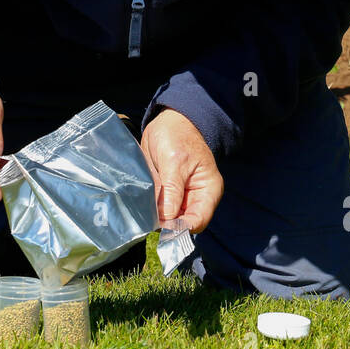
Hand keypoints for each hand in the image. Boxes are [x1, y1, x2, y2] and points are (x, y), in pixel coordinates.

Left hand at [140, 109, 224, 233]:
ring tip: (142, 214)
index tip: (158, 227)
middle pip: (183, 224)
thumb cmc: (178, 135)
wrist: (171, 120)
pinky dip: (152, 210)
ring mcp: (183, 196)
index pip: (197, 221)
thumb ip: (172, 191)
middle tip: (145, 222)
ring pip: (170, 219)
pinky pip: (161, 208)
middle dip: (165, 225)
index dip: (179, 228)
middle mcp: (197, 198)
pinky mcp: (169, 193)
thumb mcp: (174, 161)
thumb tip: (166, 220)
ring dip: (156, 218)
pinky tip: (141, 207)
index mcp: (208, 191)